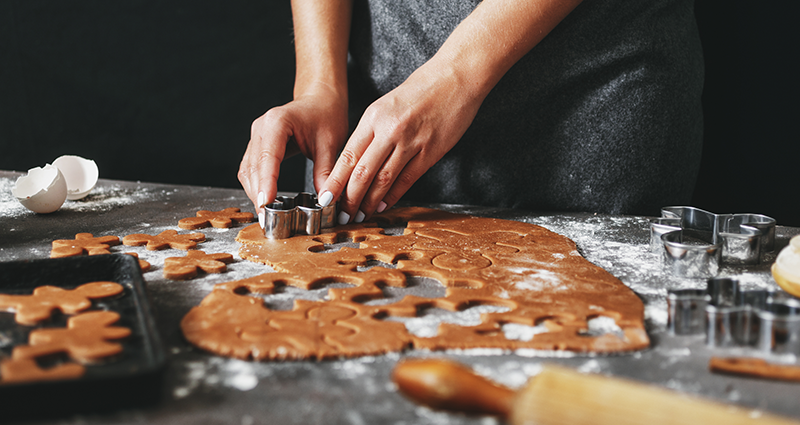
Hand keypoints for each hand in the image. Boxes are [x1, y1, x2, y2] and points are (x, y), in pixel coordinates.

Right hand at [238, 83, 347, 222]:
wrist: (320, 100)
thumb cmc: (326, 115)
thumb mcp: (331, 143)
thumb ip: (326, 171)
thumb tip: (326, 200)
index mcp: (278, 122)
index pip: (268, 156)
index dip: (266, 182)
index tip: (266, 203)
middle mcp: (261, 128)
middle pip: (253, 166)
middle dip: (259, 193)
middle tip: (267, 218)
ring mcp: (256, 136)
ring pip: (248, 170)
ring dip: (254, 192)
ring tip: (265, 215)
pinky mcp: (257, 146)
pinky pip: (250, 169)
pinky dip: (256, 186)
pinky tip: (265, 202)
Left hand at [318, 61, 482, 223]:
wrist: (456, 77)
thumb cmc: (423, 87)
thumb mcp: (387, 103)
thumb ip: (373, 129)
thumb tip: (358, 157)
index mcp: (374, 116)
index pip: (347, 155)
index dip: (335, 181)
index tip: (326, 197)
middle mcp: (389, 130)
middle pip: (361, 172)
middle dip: (349, 198)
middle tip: (342, 214)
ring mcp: (410, 142)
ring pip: (383, 179)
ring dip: (369, 201)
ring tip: (360, 214)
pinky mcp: (430, 152)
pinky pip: (407, 179)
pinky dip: (393, 195)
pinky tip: (383, 205)